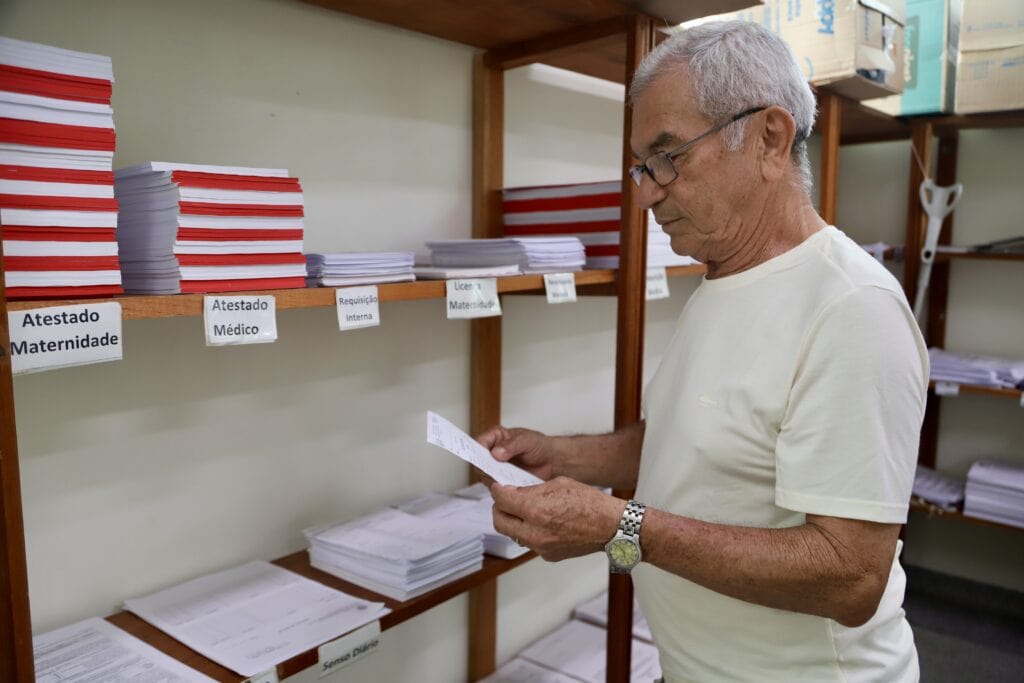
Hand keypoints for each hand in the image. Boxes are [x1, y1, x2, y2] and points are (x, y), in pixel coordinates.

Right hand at [476, 425, 557, 480]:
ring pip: (487, 478)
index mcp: (496, 438)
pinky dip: (503, 489)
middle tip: (496, 471)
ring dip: (495, 480)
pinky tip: (514, 487)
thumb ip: (511, 445)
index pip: (479, 443)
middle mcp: (493, 454)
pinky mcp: (503, 483)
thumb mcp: (527, 441)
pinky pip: (498, 488)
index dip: (476, 450)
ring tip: (509, 479)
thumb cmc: (540, 446)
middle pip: (480, 463)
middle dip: (486, 468)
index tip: (480, 457)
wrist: (553, 462)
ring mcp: (497, 470)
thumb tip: (496, 452)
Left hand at [490, 477, 625, 561]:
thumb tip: (516, 492)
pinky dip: (529, 531)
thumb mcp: (558, 484)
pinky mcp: (548, 556)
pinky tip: (541, 522)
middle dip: (499, 508)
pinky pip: (529, 542)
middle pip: (499, 521)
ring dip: (513, 521)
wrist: (611, 526)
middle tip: (506, 499)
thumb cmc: (590, 503)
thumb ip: (532, 489)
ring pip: (512, 533)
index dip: (497, 491)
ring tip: (524, 511)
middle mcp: (535, 532)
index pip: (501, 500)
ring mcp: (541, 547)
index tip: (499, 487)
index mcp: (536, 510)